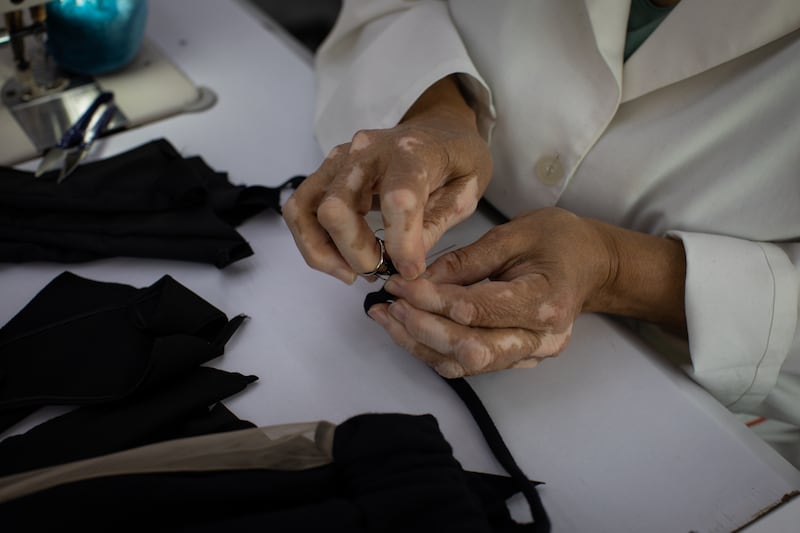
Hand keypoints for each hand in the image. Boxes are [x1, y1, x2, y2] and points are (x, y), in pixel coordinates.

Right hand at [282, 76, 491, 283]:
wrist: (437, 129)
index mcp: (412, 152)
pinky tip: (339, 260)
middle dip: (356, 253)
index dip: (402, 243)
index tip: (411, 270)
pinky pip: (299, 211)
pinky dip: (312, 244)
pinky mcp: (324, 172)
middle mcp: (367, 151)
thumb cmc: (456, 159)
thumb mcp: (468, 189)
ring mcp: (339, 159)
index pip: (397, 199)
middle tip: (381, 271)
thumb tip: (405, 261)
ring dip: (325, 253)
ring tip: (355, 273)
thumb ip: (438, 223)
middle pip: (336, 208)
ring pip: (306, 211)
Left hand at [366, 207, 686, 377]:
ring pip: (464, 365)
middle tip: (388, 302)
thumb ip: (468, 258)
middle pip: (470, 350)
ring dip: (419, 344)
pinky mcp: (516, 361)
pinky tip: (406, 329)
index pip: (477, 309)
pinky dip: (432, 351)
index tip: (399, 282)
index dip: (432, 299)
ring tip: (385, 317)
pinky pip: (468, 366)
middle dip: (422, 327)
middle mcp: (540, 340)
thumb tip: (421, 277)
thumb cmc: (560, 239)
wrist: (593, 266)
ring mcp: (530, 356)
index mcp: (545, 302)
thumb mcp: (515, 233)